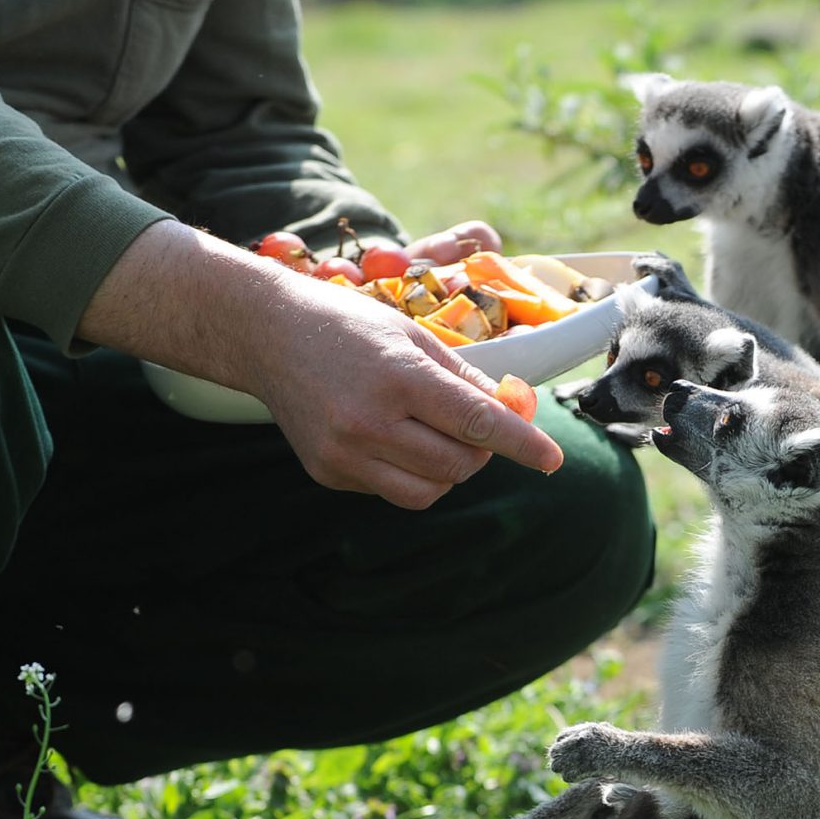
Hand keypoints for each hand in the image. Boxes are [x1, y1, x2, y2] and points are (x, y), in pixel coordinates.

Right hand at [76, 223, 562, 508]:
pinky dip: (410, 472)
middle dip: (481, 449)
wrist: (268, 335)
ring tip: (435, 433)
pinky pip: (393, 491)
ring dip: (450, 468)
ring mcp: (345, 454)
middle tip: (472, 423)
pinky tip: (392, 438)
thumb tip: (512, 415)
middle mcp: (370, 422)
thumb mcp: (414, 336)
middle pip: (460, 464)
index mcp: (400, 377)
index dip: (523, 443)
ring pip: (431, 490)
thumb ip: (466, 379)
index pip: (478, 423)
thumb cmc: (350, 327)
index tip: (552, 460)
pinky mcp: (328, 473)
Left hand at [548, 721, 631, 783]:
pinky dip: (573, 779)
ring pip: (560, 764)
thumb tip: (577, 740)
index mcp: (589, 729)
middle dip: (559, 760)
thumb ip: (593, 738)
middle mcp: (585, 737)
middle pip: (557, 751)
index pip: (561, 737)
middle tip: (563, 769)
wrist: (642, 757)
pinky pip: (570, 775)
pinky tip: (581, 779)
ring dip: (565, 771)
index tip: (562, 757)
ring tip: (576, 775)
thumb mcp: (609, 736)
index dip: (560, 747)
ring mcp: (586, 750)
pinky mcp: (589, 765)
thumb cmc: (627, 750)